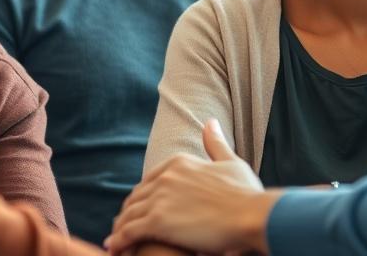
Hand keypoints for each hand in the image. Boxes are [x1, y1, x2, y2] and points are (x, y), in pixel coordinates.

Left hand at [106, 119, 281, 254]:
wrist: (252, 214)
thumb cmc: (246, 193)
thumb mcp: (230, 162)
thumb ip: (215, 143)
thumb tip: (210, 122)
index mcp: (180, 162)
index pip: (150, 179)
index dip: (143, 195)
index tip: (140, 207)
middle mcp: (166, 177)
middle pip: (137, 196)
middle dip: (129, 212)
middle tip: (124, 226)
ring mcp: (160, 198)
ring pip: (129, 214)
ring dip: (120, 228)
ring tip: (115, 241)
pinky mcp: (158, 221)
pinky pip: (130, 231)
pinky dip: (118, 240)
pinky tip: (114, 247)